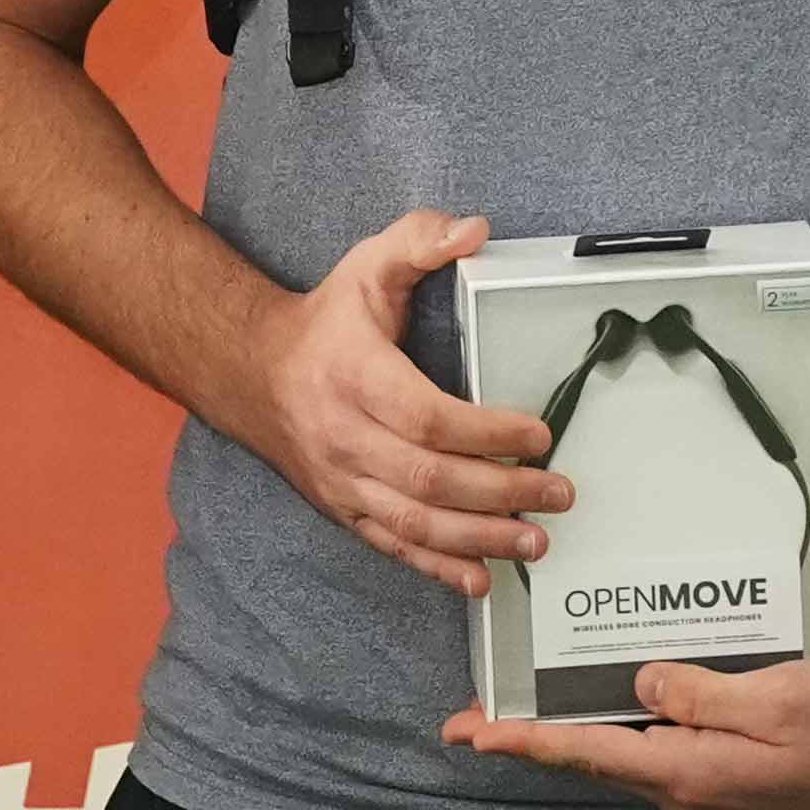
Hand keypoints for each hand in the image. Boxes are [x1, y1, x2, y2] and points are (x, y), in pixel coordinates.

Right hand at [240, 211, 570, 596]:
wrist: (251, 372)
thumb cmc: (325, 322)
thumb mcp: (368, 266)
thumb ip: (420, 242)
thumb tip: (474, 231)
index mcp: (356, 376)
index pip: (427, 417)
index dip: (486, 432)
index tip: (538, 433)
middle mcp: (345, 436)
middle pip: (429, 479)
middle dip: (501, 492)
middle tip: (558, 493)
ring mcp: (342, 480)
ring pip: (414, 522)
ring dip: (479, 537)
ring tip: (535, 540)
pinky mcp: (342, 507)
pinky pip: (391, 545)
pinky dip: (436, 566)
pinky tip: (478, 578)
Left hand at [444, 658, 809, 809]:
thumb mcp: (778, 699)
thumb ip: (702, 692)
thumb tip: (642, 683)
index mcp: (690, 769)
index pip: (587, 751)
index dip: (523, 740)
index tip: (470, 733)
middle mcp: (685, 786)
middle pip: (590, 757)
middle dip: (529, 738)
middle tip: (471, 721)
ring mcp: (704, 783)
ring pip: (619, 752)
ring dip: (568, 732)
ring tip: (519, 710)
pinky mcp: (723, 772)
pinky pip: (655, 745)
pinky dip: (617, 724)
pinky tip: (608, 700)